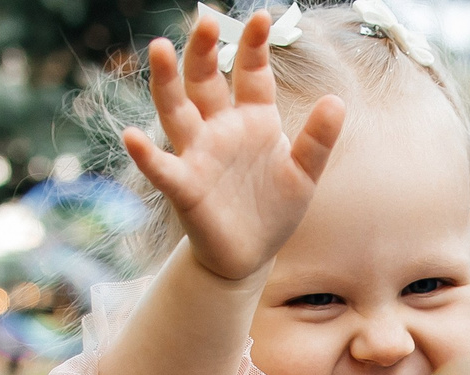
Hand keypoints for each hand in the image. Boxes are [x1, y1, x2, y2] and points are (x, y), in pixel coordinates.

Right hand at [121, 16, 343, 284]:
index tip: (262, 17)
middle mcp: (219, 129)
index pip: (250, 74)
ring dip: (166, 82)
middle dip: (203, 51)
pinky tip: (133, 137)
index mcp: (251, 119)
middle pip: (205, 82)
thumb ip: (319, 139)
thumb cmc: (273, 209)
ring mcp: (198, 156)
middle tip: (204, 18)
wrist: (251, 255)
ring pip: (176, 111)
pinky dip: (147, 155)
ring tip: (159, 48)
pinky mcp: (186, 189)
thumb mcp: (304, 174)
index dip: (254, 47)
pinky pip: (163, 169)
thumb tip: (336, 101)